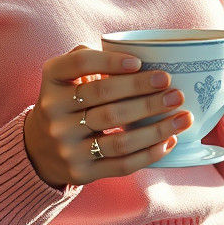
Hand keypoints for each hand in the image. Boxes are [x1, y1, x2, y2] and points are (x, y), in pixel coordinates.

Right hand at [23, 46, 193, 187]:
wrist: (40, 149)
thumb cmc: (67, 102)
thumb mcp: (65, 76)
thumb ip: (86, 57)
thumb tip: (130, 52)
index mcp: (52, 79)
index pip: (80, 63)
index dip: (110, 62)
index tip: (140, 62)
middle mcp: (54, 112)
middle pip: (105, 100)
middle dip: (144, 93)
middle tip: (175, 89)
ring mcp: (66, 145)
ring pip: (118, 138)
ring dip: (156, 128)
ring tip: (184, 117)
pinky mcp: (80, 172)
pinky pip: (121, 164)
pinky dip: (149, 154)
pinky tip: (170, 141)